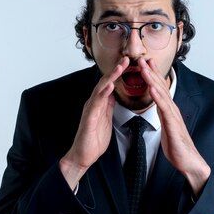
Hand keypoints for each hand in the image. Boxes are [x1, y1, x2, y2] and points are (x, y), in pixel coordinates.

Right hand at [59, 57, 128, 189]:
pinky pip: (96, 104)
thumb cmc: (94, 139)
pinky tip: (109, 86)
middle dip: (116, 70)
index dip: (119, 73)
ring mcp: (90, 110)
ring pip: (100, 89)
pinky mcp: (89, 119)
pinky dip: (103, 94)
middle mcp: (93, 103)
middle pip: (105, 82)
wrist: (83, 155)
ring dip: (110, 77)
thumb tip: (114, 94)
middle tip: (127, 58)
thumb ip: (108, 106)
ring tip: (120, 67)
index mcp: (100, 104)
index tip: (130, 63)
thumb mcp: (106, 119)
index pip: (110, 84)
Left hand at [139, 58, 210, 195]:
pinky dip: (158, 97)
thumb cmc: (178, 147)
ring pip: (161, 93)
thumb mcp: (167, 129)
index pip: (159, 89)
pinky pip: (164, 108)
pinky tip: (152, 88)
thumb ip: (163, 118)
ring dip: (153, 79)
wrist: (188, 161)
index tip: (145, 63)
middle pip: (160, 86)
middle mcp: (172, 110)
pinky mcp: (173, 124)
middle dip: (151, 71)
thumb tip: (160, 111)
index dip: (152, 75)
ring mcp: (173, 116)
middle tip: (143, 57)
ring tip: (144, 67)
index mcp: (168, 111)